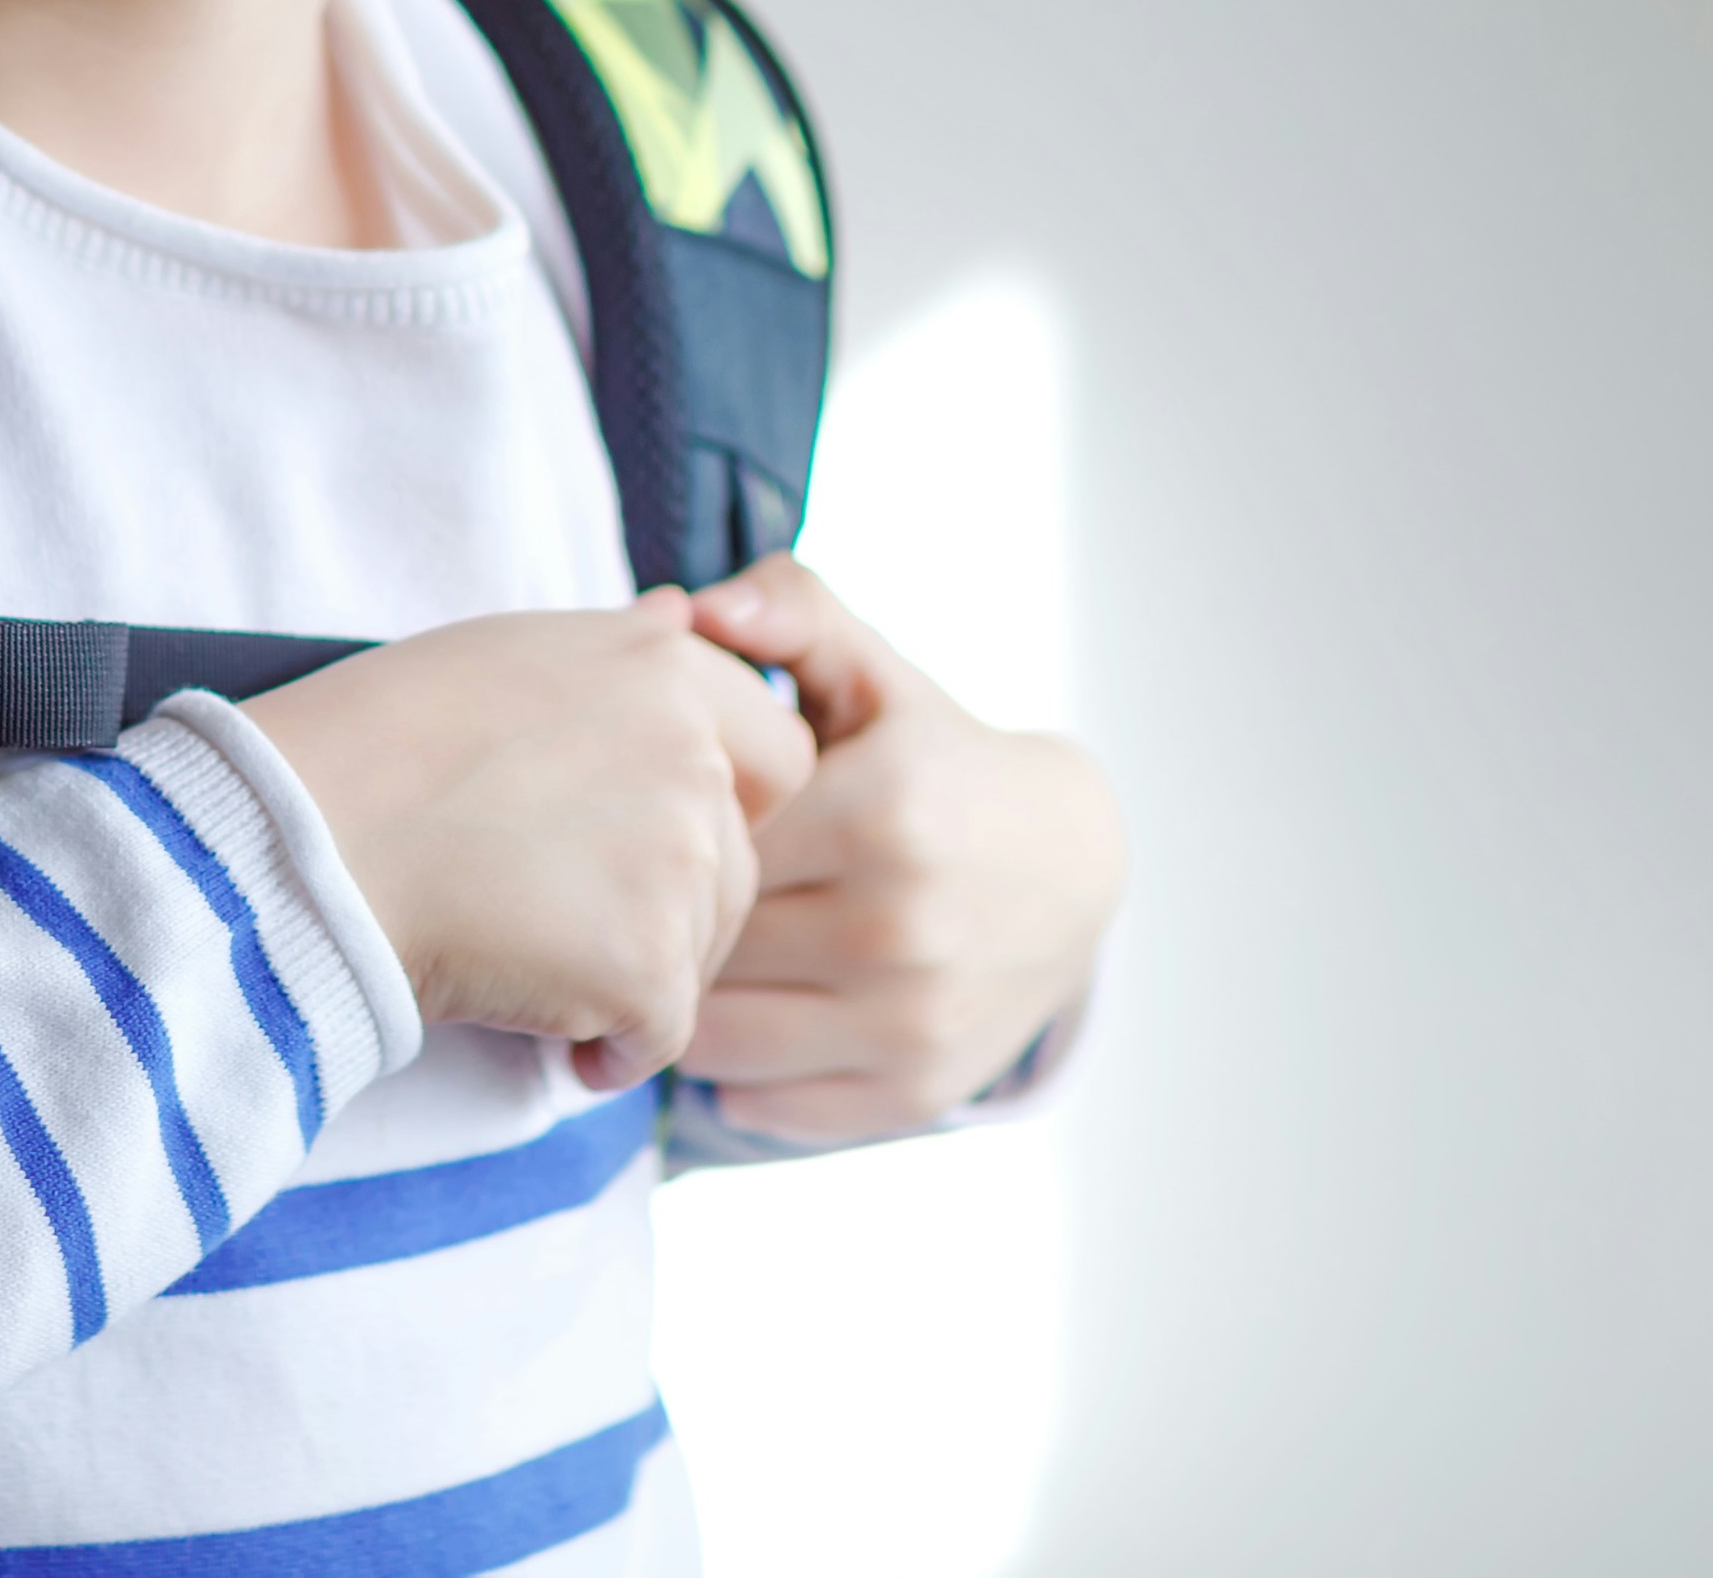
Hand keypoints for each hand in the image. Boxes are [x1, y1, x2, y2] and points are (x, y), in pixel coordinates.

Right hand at [239, 592, 817, 1088]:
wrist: (306, 841)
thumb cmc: (378, 742)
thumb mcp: (511, 650)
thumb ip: (621, 647)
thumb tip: (688, 613)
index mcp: (668, 669)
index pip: (778, 752)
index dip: (720, 808)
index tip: (633, 836)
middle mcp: (695, 756)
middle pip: (739, 865)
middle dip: (672, 906)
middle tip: (560, 917)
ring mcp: (680, 863)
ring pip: (702, 951)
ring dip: (633, 973)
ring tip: (528, 962)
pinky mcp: (650, 966)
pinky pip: (661, 1033)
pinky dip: (611, 1052)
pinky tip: (549, 1039)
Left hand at [679, 553, 1124, 1144]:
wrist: (1071, 865)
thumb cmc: (935, 758)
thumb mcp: (873, 672)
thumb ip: (788, 611)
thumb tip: (699, 607)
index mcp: (878, 808)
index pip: (698, 844)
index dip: (651, 836)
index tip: (641, 824)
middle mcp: (898, 923)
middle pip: (700, 943)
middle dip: (659, 922)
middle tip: (641, 899)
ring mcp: (910, 1017)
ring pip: (714, 1037)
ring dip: (684, 1005)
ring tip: (683, 960)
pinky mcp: (915, 1089)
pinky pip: (764, 1104)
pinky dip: (733, 1073)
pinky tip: (743, 1015)